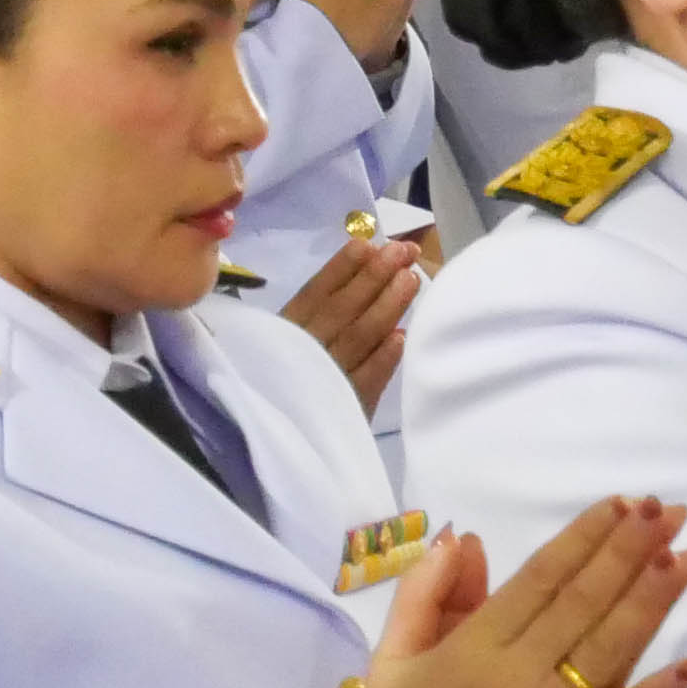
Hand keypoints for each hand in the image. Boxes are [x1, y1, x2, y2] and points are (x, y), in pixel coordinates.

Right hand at [272, 234, 426, 411]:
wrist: (274, 443)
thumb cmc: (282, 381)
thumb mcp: (281, 342)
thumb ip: (313, 314)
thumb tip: (353, 281)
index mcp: (281, 334)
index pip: (314, 294)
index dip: (340, 269)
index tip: (366, 244)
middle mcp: (300, 353)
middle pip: (341, 310)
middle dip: (372, 278)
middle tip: (401, 251)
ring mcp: (323, 380)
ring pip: (358, 338)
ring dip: (385, 307)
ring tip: (411, 279)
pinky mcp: (345, 410)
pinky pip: (366, 380)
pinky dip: (382, 359)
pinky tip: (401, 336)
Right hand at [343, 498, 686, 687]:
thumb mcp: (389, 661)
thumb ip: (421, 597)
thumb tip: (461, 542)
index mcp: (467, 650)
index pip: (538, 581)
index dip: (584, 540)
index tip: (622, 505)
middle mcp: (511, 680)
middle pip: (582, 604)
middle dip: (628, 552)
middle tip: (671, 511)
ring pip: (607, 652)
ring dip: (651, 601)